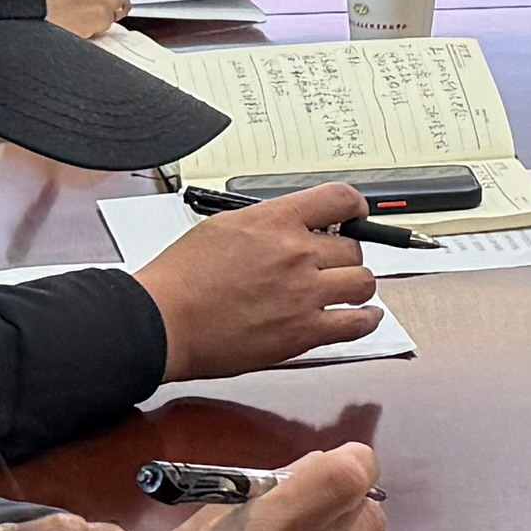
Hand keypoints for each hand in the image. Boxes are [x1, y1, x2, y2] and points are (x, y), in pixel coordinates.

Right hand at [145, 189, 385, 377]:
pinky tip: (365, 316)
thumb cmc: (180, 279)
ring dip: (356, 284)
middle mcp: (297, 254)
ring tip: (347, 289)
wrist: (163, 322)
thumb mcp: (222, 227)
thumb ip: (265, 223)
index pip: (339, 199)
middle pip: (353, 247)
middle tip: (331, 264)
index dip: (354, 206)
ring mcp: (304, 294)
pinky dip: (367, 319)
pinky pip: (357, 323)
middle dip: (343, 255)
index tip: (355, 214)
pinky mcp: (303, 332)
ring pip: (363, 281)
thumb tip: (289, 224)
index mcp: (276, 221)